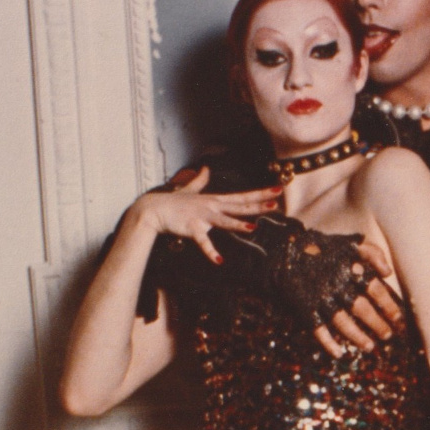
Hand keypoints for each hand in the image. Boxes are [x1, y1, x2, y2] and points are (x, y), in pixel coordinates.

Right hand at [126, 168, 279, 264]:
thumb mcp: (188, 190)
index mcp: (214, 200)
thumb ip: (199, 181)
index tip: (277, 190)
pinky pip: (203, 242)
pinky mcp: (192, 228)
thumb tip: (205, 169)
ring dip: (238, 224)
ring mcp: (202, 217)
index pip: (242, 196)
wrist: (152, 209)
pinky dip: (210, 252)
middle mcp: (211, 206)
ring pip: (223, 220)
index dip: (261, 194)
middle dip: (258, 205)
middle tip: (277, 202)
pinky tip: (219, 261)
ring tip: (253, 227)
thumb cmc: (171, 202)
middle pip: (239, 206)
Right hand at [310, 239, 406, 357]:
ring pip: (342, 322)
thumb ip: (373, 253)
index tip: (398, 318)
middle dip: (377, 325)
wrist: (288, 252)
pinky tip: (338, 353)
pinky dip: (327, 343)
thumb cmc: (326, 250)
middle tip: (388, 335)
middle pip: (362, 309)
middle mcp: (337, 286)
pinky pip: (317, 329)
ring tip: (370, 347)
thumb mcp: (350, 244)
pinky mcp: (306, 309)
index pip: (376, 290)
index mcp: (351, 270)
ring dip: (357, 337)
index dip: (389, 305)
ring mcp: (321, 299)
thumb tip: (388, 273)